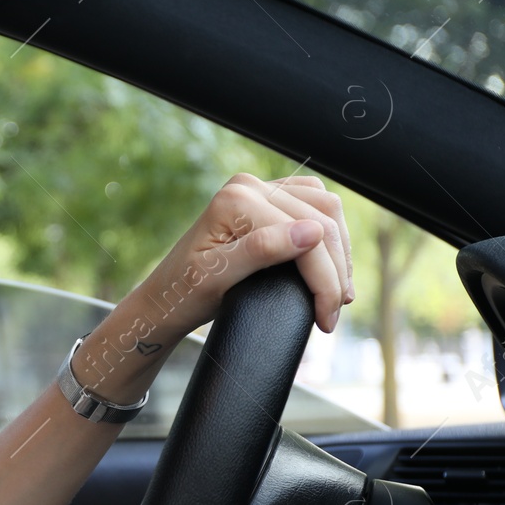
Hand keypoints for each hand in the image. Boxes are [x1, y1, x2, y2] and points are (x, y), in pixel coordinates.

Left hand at [131, 173, 353, 336]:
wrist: (165, 298)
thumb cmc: (183, 292)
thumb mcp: (216, 278)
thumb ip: (261, 251)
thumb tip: (312, 233)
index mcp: (236, 199)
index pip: (305, 235)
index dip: (324, 279)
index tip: (326, 318)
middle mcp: (249, 186)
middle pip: (323, 219)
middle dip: (336, 270)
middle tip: (334, 311)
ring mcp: (259, 190)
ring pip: (326, 209)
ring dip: (339, 252)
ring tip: (338, 293)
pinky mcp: (267, 200)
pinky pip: (315, 207)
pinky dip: (330, 236)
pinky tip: (331, 266)